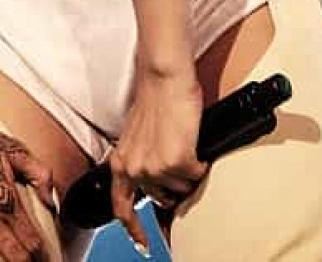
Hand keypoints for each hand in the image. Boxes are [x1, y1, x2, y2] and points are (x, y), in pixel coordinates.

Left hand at [108, 71, 209, 255]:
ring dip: (186, 170)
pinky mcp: (176, 161)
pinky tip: (192, 143)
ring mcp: (155, 168)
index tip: (144, 244)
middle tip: (177, 159)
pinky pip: (197, 174)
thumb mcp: (138, 136)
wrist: (164, 78)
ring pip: (182, 186)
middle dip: (173, 183)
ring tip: (182, 143)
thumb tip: (156, 181)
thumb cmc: (156, 100)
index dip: (133, 229)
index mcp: (122, 161)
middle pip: (162, 197)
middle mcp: (135, 169)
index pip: (121, 207)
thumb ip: (142, 160)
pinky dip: (200, 161)